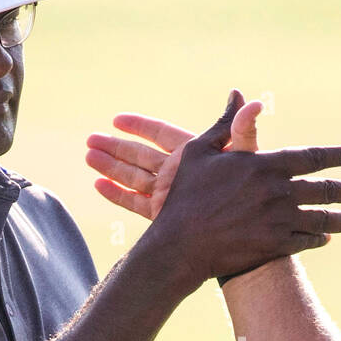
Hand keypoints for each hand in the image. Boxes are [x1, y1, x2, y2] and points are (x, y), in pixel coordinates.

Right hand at [85, 90, 340, 289]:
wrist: (178, 246)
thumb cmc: (185, 196)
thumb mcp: (199, 152)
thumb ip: (228, 125)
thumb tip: (240, 94)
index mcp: (264, 165)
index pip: (314, 156)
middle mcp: (277, 192)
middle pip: (326, 189)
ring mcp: (278, 221)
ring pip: (323, 218)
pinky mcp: (274, 246)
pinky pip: (306, 242)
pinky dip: (319, 238)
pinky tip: (326, 237)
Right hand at [86, 95, 262, 220]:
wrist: (248, 242)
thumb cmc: (252, 197)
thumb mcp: (245, 159)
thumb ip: (242, 130)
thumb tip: (251, 98)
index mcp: (195, 155)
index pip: (162, 134)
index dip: (140, 126)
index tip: (118, 119)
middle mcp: (180, 173)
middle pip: (141, 155)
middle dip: (116, 147)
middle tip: (90, 139)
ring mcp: (171, 195)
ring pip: (135, 177)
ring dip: (111, 167)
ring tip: (87, 157)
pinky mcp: (166, 216)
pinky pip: (137, 202)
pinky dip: (118, 194)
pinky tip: (98, 185)